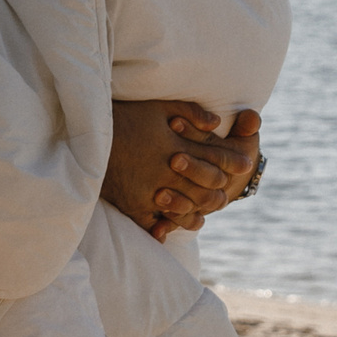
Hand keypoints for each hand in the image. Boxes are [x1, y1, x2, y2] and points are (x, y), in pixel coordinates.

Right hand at [102, 101, 262, 241]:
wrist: (90, 136)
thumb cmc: (126, 117)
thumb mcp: (159, 107)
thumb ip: (191, 113)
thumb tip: (217, 122)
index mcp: (175, 146)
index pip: (213, 157)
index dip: (232, 160)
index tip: (246, 164)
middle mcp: (166, 172)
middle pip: (203, 187)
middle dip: (220, 190)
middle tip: (228, 194)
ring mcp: (149, 191)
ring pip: (184, 208)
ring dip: (198, 210)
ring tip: (206, 211)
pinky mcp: (131, 205)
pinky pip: (153, 223)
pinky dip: (164, 227)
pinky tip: (171, 229)